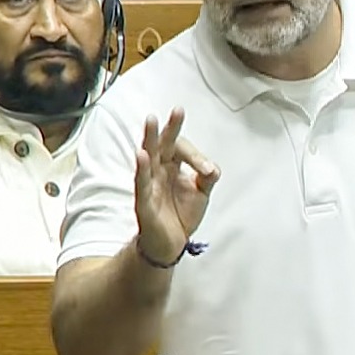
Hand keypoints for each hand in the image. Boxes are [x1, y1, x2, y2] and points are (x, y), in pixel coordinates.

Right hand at [134, 107, 219, 264]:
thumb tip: (213, 168)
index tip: (207, 171)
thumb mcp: (201, 193)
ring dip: (150, 138)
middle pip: (164, 144)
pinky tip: (141, 155)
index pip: (182, 150)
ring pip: (149, 157)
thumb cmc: (181, 214)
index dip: (196, 157)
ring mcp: (150, 183)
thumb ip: (207, 177)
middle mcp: (159, 170)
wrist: (170, 244)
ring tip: (151, 120)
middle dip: (170, 128)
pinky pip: (141, 182)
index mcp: (172, 165)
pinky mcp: (143, 200)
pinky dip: (141, 169)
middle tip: (178, 110)